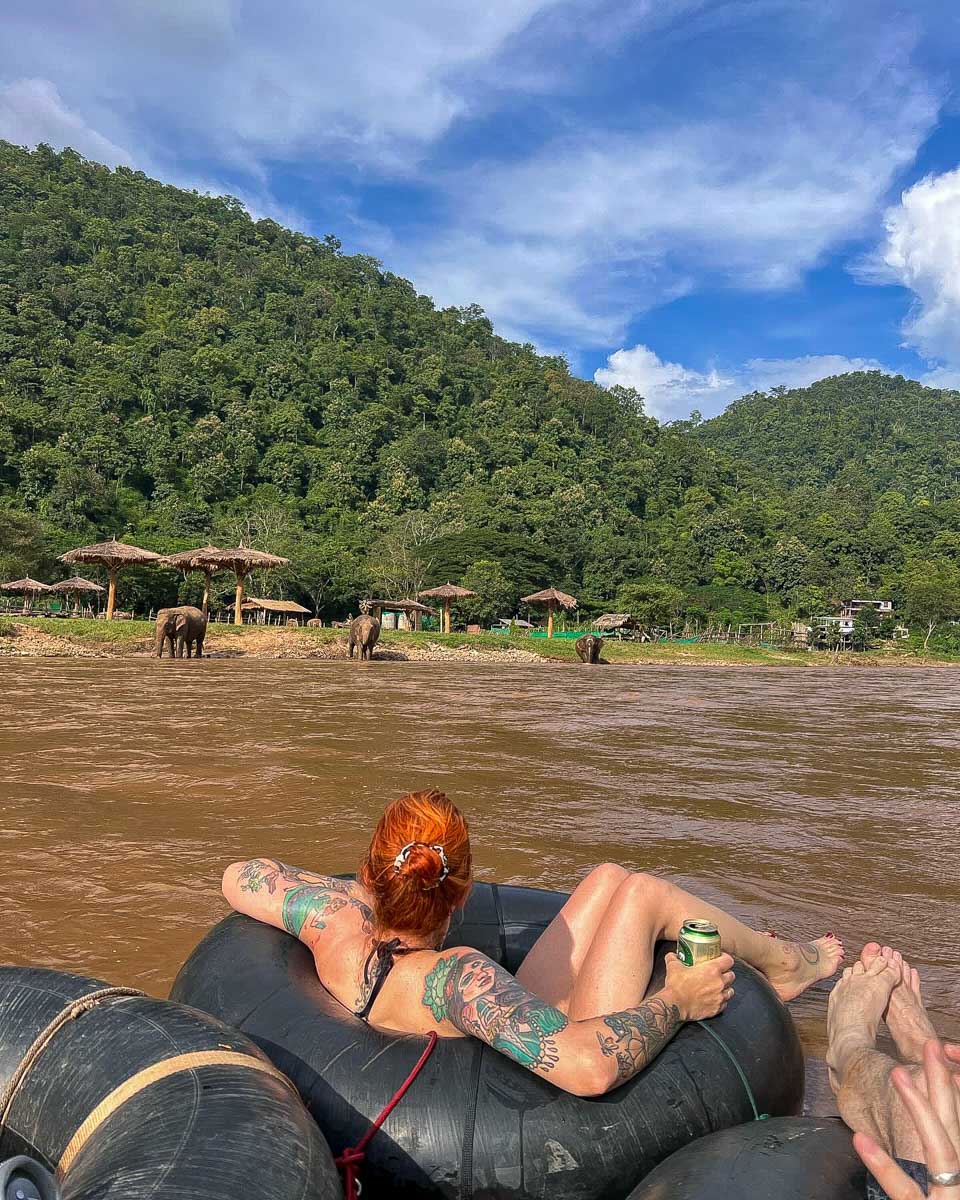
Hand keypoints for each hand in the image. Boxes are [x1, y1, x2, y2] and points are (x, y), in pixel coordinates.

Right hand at [663, 951, 734, 1020]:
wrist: (675, 1006)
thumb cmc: (676, 987)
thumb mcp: (673, 967)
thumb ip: (673, 958)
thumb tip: (672, 955)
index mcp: (712, 970)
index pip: (728, 960)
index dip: (725, 958)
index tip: (721, 958)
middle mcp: (719, 983)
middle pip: (732, 975)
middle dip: (727, 973)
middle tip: (719, 973)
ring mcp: (719, 997)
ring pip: (730, 990)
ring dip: (726, 987)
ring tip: (719, 986)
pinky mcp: (717, 1008)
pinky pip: (725, 1003)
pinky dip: (721, 1000)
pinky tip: (715, 998)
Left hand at [854, 1039, 959, 1198]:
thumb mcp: (943, 1188)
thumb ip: (939, 1161)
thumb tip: (925, 1130)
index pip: (959, 1126)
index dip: (948, 1091)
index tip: (938, 1052)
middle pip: (957, 1128)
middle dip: (945, 1085)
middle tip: (930, 1043)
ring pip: (944, 1153)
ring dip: (920, 1110)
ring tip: (898, 1073)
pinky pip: (908, 1195)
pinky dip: (885, 1166)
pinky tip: (861, 1139)